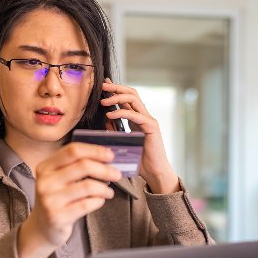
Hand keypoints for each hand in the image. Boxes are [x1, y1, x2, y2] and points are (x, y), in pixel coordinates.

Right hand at [17, 142, 121, 257]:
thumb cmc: (57, 199)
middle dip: (105, 169)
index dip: (95, 151)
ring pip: (88, 186)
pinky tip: (99, 201)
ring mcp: (50, 200)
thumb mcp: (59, 179)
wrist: (42, 228)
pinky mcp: (57, 216)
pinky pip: (87, 204)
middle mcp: (45, 181)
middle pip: (83, 166)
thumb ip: (77, 167)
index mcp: (46, 167)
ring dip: (104, 188)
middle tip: (117, 174)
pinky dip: (99, 201)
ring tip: (108, 192)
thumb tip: (106, 158)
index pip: (73, 150)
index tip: (110, 155)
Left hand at [101, 79, 179, 193]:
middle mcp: (144, 116)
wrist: (155, 172)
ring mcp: (149, 120)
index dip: (116, 89)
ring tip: (104, 101)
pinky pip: (134, 115)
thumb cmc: (140, 161)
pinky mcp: (151, 127)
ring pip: (133, 99)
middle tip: (102, 86)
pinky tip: (110, 115)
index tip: (104, 84)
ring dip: (117, 97)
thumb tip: (105, 119)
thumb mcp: (123, 142)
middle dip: (116, 87)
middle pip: (131, 93)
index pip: (128, 98)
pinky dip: (121, 113)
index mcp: (138, 119)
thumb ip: (116, 130)